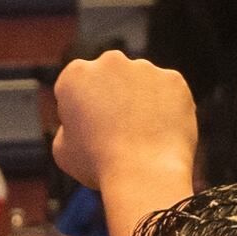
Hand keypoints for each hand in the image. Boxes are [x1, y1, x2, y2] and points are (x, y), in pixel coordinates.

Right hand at [48, 50, 199, 193]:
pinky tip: (161, 131)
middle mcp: (110, 61)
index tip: (90, 130)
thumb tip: (79, 122)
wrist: (144, 173)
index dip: (82, 109)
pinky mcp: (173, 79)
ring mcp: (145, 68)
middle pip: (110, 77)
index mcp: (76, 74)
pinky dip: (166, 107)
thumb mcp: (63, 150)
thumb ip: (68, 127)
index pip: (78, 87)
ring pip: (141, 82)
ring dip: (141, 100)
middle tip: (119, 130)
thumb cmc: (98, 165)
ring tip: (143, 134)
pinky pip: (168, 92)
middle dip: (113, 96)